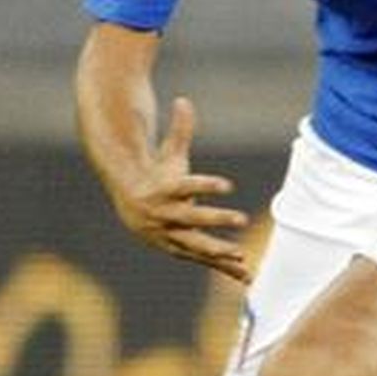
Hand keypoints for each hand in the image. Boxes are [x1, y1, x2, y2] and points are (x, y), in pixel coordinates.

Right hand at [109, 98, 249, 281]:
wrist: (132, 203)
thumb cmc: (157, 174)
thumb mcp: (168, 154)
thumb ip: (180, 131)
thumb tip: (183, 100)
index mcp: (164, 190)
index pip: (187, 186)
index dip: (206, 185)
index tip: (228, 184)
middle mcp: (165, 216)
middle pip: (192, 219)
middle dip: (216, 220)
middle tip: (241, 219)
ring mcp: (169, 235)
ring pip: (196, 246)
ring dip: (219, 252)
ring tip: (241, 256)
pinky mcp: (178, 248)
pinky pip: (203, 260)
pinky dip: (223, 267)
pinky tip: (245, 275)